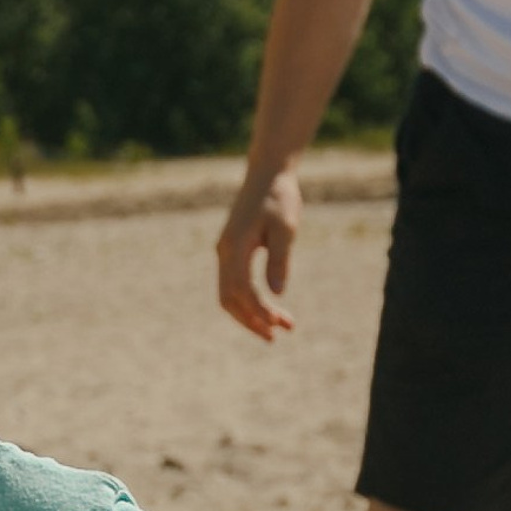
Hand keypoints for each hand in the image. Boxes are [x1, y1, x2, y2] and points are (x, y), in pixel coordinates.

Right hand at [216, 168, 301, 339]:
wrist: (268, 173)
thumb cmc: (279, 197)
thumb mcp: (285, 228)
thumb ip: (279, 259)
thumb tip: (277, 293)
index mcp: (234, 246)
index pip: (242, 289)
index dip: (259, 310)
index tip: (280, 324)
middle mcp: (224, 251)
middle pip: (229, 298)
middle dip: (251, 320)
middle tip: (276, 336)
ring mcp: (225, 251)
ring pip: (228, 293)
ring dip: (249, 313)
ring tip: (276, 328)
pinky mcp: (231, 250)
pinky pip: (232, 283)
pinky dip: (248, 300)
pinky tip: (268, 307)